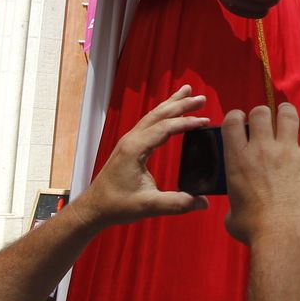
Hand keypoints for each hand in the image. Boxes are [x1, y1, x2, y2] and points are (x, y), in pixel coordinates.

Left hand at [73, 88, 211, 227]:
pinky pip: (149, 123)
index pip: (165, 127)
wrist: (94, 208)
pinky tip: (169, 112)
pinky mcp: (129, 146)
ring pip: (153, 115)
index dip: (186, 122)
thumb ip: (178, 203)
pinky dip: (162, 113)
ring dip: (171, 104)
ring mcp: (129, 141)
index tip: (205, 121)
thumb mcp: (149, 205)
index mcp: (135, 148)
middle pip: (159, 114)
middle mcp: (131, 139)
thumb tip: (204, 202)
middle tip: (201, 98)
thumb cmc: (116, 205)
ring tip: (187, 92)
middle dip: (181, 104)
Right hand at [223, 103, 299, 247]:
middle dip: (261, 113)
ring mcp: (286, 151)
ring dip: (286, 111)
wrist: (283, 234)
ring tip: (286, 111)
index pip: (232, 122)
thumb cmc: (254, 229)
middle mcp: (261, 149)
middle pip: (260, 113)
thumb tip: (236, 210)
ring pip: (287, 116)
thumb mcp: (231, 215)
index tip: (239, 120)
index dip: (236, 116)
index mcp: (237, 159)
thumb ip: (234, 204)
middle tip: (264, 120)